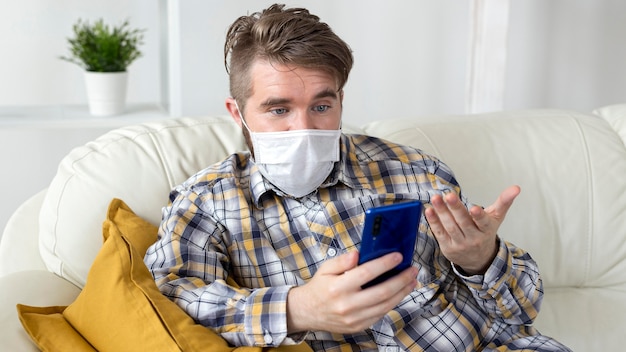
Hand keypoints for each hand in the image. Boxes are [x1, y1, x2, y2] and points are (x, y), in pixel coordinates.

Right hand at [286, 251, 417, 333]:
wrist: (308, 312)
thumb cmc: (319, 287)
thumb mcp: (325, 269)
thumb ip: (341, 260)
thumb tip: (357, 254)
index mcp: (338, 287)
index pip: (366, 273)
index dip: (385, 264)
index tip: (398, 256)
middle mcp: (347, 305)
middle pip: (382, 292)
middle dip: (401, 280)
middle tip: (412, 270)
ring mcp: (354, 318)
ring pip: (385, 305)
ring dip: (402, 292)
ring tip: (412, 281)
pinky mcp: (358, 326)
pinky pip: (381, 314)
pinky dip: (393, 303)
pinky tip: (399, 293)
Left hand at [425, 185, 520, 274]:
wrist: (478, 259)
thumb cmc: (486, 233)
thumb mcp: (496, 218)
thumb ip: (504, 202)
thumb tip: (517, 187)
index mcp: (486, 230)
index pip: (483, 223)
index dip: (479, 216)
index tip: (475, 208)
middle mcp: (474, 239)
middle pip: (463, 223)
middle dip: (455, 208)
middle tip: (449, 195)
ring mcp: (460, 244)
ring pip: (450, 227)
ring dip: (441, 212)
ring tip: (436, 198)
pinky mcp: (447, 248)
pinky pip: (440, 233)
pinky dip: (434, 222)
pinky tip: (429, 210)